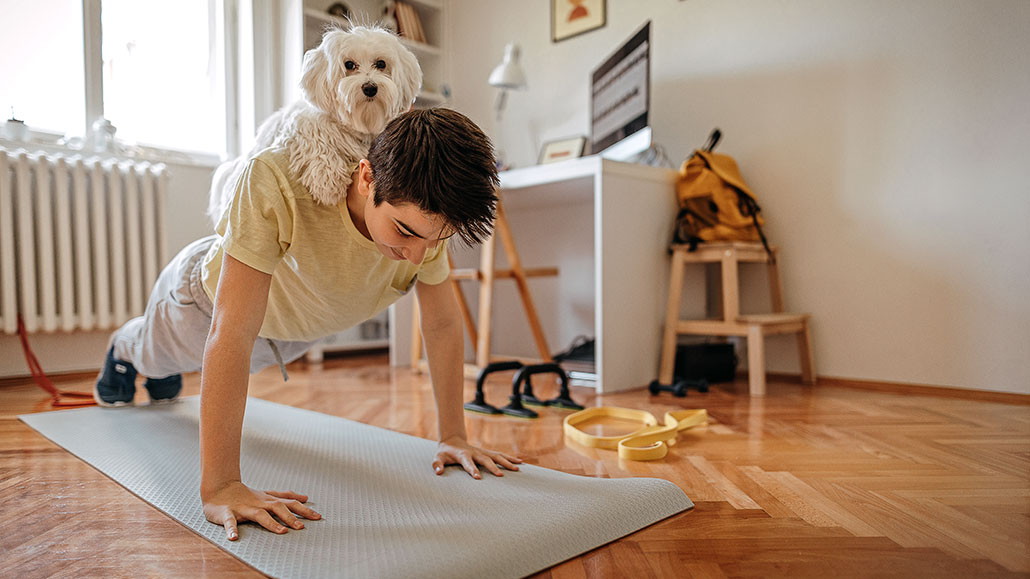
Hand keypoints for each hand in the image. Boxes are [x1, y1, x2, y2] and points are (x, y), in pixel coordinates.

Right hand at [202, 481, 320, 540]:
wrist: (218, 488)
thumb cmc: (245, 494)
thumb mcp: (267, 495)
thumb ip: (285, 496)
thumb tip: (305, 497)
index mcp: (268, 500)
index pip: (289, 503)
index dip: (303, 510)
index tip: (318, 517)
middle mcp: (258, 503)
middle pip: (277, 508)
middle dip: (290, 517)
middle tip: (301, 527)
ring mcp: (243, 508)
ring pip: (258, 514)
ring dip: (270, 523)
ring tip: (281, 531)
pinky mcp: (227, 513)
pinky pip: (229, 522)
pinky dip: (231, 529)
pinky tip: (234, 538)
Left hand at [432, 437, 522, 478]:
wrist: (453, 440)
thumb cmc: (445, 452)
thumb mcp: (438, 457)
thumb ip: (437, 464)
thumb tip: (438, 472)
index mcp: (463, 455)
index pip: (468, 462)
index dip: (472, 469)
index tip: (478, 477)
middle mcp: (475, 452)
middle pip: (486, 459)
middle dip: (493, 467)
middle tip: (500, 476)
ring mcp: (482, 452)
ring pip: (496, 456)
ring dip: (506, 461)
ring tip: (517, 468)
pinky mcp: (487, 453)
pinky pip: (500, 455)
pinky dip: (510, 458)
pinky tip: (520, 462)